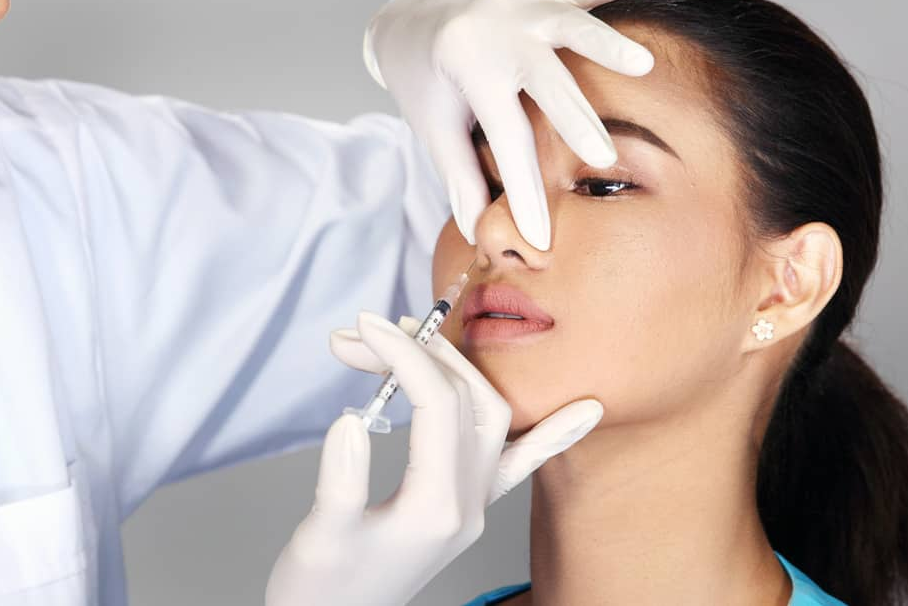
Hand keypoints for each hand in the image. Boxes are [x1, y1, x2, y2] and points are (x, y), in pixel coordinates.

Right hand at [265, 311, 603, 605]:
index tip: (366, 327)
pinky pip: (525, 464)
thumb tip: (352, 420)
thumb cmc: (324, 588)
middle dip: (421, 353)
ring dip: (456, 368)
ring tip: (412, 338)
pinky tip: (587, 410)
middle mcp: (469, 504)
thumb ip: (340, 481)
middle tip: (370, 329)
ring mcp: (475, 505)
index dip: (405, 356)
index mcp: (436, 508)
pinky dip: (555, 434)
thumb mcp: (320, 537)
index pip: (438, 405)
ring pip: (491, 416)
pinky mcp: (469, 505)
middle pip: (466, 400)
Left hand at [363, 0, 653, 251]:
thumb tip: (479, 232)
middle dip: (575, 121)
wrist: (411, 17)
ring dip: (606, 45)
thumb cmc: (424, 80)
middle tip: (603, 155)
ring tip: (640, 64)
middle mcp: (495, 31)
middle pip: (545, 82)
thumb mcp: (434, 128)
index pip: (506, 136)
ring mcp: (519, 5)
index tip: (542, 237)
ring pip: (568, 25)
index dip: (525, 190)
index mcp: (466, 65)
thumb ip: (460, 176)